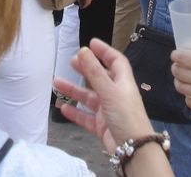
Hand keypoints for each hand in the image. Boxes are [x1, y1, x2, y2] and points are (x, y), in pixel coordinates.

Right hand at [55, 39, 156, 154]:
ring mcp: (108, 110)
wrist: (133, 148)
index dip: (104, 51)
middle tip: (72, 61)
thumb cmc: (126, 116)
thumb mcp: (110, 92)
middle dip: (87, 69)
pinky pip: (85, 116)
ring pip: (89, 97)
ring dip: (74, 91)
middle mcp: (116, 94)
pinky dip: (75, 112)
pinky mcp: (101, 126)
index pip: (115, 61)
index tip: (91, 43)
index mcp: (123, 83)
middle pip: (100, 77)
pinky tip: (63, 108)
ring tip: (57, 83)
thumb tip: (83, 51)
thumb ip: (95, 73)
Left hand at [171, 44, 190, 117]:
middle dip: (175, 68)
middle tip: (177, 67)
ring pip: (180, 88)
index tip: (175, 55)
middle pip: (178, 73)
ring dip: (179, 82)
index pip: (182, 58)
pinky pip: (189, 102)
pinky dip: (188, 98)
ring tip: (182, 80)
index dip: (175, 55)